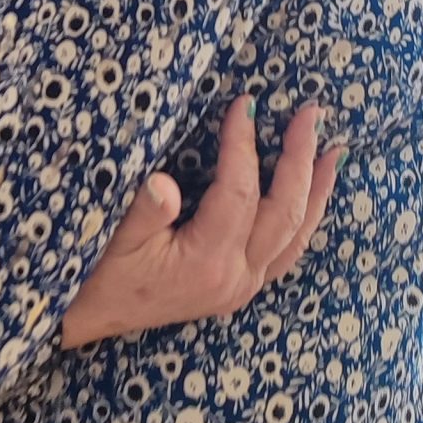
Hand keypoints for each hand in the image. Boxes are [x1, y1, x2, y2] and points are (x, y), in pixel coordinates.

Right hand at [62, 99, 340, 348]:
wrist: (89, 319)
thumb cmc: (97, 275)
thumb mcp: (112, 238)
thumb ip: (143, 211)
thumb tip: (164, 183)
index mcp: (206, 262)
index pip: (239, 192)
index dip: (243, 144)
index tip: (244, 103)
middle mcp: (235, 277)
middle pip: (285, 212)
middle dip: (300, 159)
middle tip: (310, 115)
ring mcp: (242, 286)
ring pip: (297, 236)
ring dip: (317, 191)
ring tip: (333, 153)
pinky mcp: (239, 287)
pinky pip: (286, 251)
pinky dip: (303, 219)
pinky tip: (311, 197)